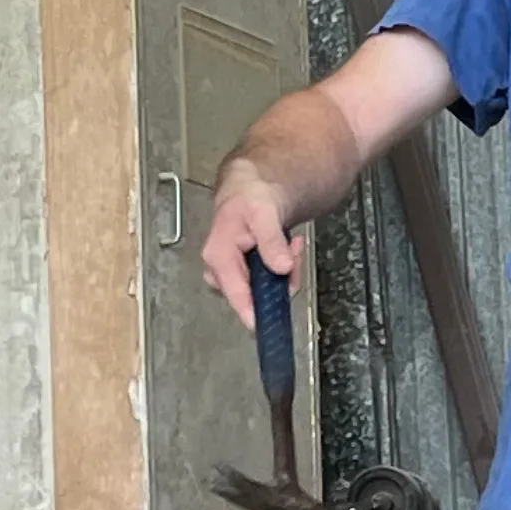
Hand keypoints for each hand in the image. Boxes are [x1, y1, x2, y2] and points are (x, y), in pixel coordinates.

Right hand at [200, 158, 301, 329]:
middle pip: (253, 293)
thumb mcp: (264, 213)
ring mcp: (234, 270)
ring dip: (283, 270)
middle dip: (278, 280)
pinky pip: (268, 278)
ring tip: (291, 243)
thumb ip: (271, 242)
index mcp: (218, 256)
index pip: (235, 294)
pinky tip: (289, 245)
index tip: (267, 325)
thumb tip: (281, 268)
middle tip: (292, 256)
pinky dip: (283, 264)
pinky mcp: (246, 269)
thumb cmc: (250, 195)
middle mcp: (221, 268)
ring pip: (263, 286)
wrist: (252, 183)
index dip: (252, 313)